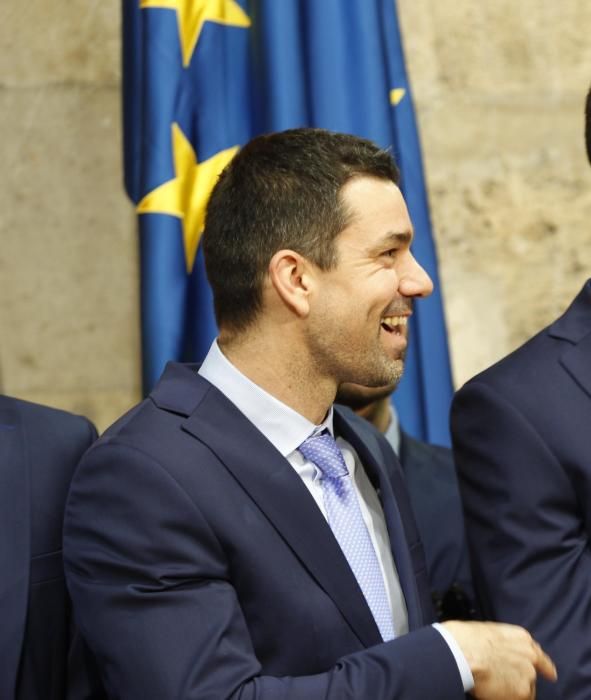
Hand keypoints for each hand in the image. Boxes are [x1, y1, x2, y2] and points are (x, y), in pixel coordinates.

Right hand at [442, 621, 556, 699]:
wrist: (463, 651)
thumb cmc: (467, 638)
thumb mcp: (489, 631)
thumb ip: (502, 643)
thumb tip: (499, 652)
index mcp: (521, 638)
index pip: (539, 654)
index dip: (544, 666)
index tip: (549, 673)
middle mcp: (530, 656)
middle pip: (533, 674)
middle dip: (523, 679)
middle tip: (512, 683)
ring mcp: (529, 675)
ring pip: (527, 689)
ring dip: (515, 690)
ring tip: (496, 687)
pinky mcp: (523, 692)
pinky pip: (519, 699)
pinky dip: (508, 697)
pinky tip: (494, 693)